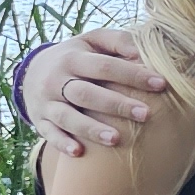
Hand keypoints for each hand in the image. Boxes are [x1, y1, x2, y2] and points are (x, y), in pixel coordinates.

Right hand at [26, 25, 168, 158]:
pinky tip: (79, 153)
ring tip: (116, 139)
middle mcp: (56, 80)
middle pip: (86, 93)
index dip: (133, 75)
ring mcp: (46, 102)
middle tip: (146, 114)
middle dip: (116, 104)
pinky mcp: (40, 121)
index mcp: (73, 58)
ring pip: (67, 116)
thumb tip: (144, 50)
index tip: (161, 84)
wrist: (32, 72)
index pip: (105, 66)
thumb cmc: (77, 57)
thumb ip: (118, 41)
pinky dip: (62, 143)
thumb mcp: (92, 41)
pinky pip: (49, 134)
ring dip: (91, 128)